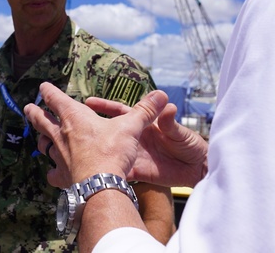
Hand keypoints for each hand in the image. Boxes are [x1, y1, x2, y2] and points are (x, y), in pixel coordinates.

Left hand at [23, 82, 169, 187]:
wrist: (101, 184)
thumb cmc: (112, 151)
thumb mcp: (131, 127)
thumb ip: (144, 110)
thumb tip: (162, 94)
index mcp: (73, 116)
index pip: (54, 98)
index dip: (48, 91)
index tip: (43, 87)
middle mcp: (61, 133)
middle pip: (40, 119)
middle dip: (34, 112)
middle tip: (28, 108)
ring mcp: (58, 155)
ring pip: (43, 145)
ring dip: (41, 140)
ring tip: (41, 140)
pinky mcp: (61, 175)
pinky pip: (52, 173)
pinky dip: (52, 172)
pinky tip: (54, 174)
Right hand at [86, 95, 207, 187]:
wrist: (198, 170)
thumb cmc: (191, 145)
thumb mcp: (180, 132)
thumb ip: (170, 123)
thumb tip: (168, 107)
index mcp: (145, 124)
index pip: (122, 112)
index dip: (106, 106)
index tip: (89, 102)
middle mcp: (137, 138)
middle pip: (112, 131)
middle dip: (95, 128)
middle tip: (76, 124)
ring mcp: (136, 154)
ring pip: (113, 151)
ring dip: (100, 150)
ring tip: (80, 149)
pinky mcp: (139, 171)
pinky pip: (121, 170)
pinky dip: (111, 170)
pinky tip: (97, 171)